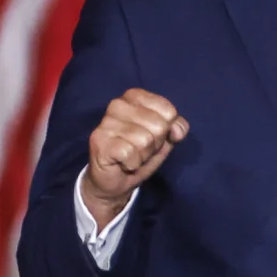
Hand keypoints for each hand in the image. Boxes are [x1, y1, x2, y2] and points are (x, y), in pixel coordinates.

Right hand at [82, 88, 188, 226]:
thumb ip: (176, 128)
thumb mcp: (164, 138)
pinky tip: (123, 162)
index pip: (168, 111)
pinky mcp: (99, 140)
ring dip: (143, 155)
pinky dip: (132, 163)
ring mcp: (107, 122)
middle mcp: (118, 104)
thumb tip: (177, 130)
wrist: (114, 180)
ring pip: (145, 140)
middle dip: (154, 144)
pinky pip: (130, 153)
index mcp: (135, 97)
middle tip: (139, 149)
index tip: (153, 137)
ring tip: (131, 156)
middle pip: (159, 126)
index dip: (167, 131)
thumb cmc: (139, 154)